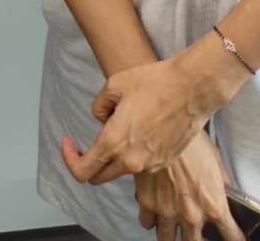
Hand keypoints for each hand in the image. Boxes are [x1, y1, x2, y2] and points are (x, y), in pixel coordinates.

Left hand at [62, 46, 242, 183]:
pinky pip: (141, 163)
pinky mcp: (164, 161)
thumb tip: (102, 118)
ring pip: (121, 169)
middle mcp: (130, 160)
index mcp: (113, 143)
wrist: (191, 88)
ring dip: (114, 155)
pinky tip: (142, 127)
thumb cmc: (154, 82)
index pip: (82, 170)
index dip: (69, 159)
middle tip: (88, 143)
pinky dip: (134, 152)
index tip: (68, 143)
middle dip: (89, 161)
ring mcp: (150, 165)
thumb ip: (99, 105)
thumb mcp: (114, 84)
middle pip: (99, 176)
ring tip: (123, 124)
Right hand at [133, 131, 245, 240]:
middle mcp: (191, 215)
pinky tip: (153, 209)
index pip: (231, 236)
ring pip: (167, 239)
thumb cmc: (192, 139)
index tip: (233, 240)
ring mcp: (167, 212)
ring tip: (171, 223)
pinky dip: (150, 219)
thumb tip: (229, 192)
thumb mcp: (215, 159)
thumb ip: (222, 182)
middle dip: (196, 240)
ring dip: (171, 233)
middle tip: (195, 231)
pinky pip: (147, 223)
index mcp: (214, 205)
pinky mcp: (147, 203)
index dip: (234, 240)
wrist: (165, 125)